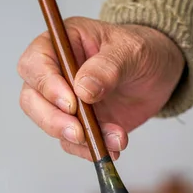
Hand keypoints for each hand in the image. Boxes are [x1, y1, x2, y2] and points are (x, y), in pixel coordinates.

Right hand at [17, 17, 184, 160]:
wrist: (160, 73)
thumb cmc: (143, 50)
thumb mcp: (131, 51)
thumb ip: (107, 67)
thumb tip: (83, 89)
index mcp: (63, 43)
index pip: (35, 63)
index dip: (46, 84)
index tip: (72, 103)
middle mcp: (57, 72)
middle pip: (32, 99)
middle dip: (53, 120)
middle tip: (79, 132)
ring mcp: (65, 100)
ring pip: (50, 124)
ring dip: (79, 139)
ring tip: (115, 138)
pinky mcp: (79, 123)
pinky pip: (73, 143)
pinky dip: (91, 149)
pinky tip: (114, 146)